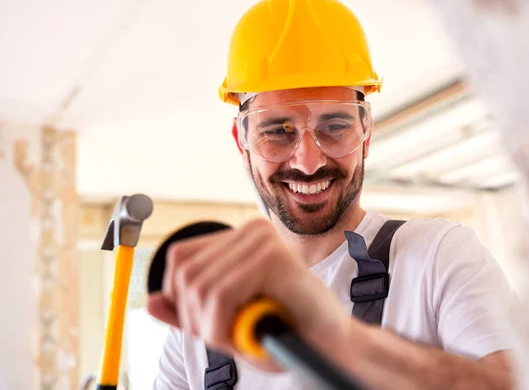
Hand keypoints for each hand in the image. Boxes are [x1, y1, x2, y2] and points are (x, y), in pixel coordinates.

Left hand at [146, 218, 353, 371]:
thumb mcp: (227, 321)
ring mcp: (263, 240)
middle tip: (226, 337)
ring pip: (200, 288)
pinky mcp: (274, 258)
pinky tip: (246, 336)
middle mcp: (251, 230)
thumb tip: (151, 301)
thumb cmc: (283, 329)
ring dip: (211, 327)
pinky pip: (221, 296)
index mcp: (239, 238)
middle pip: (184, 274)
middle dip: (194, 318)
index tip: (206, 324)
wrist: (332, 344)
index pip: (179, 259)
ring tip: (241, 336)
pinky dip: (222, 326)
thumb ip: (190, 311)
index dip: (180, 299)